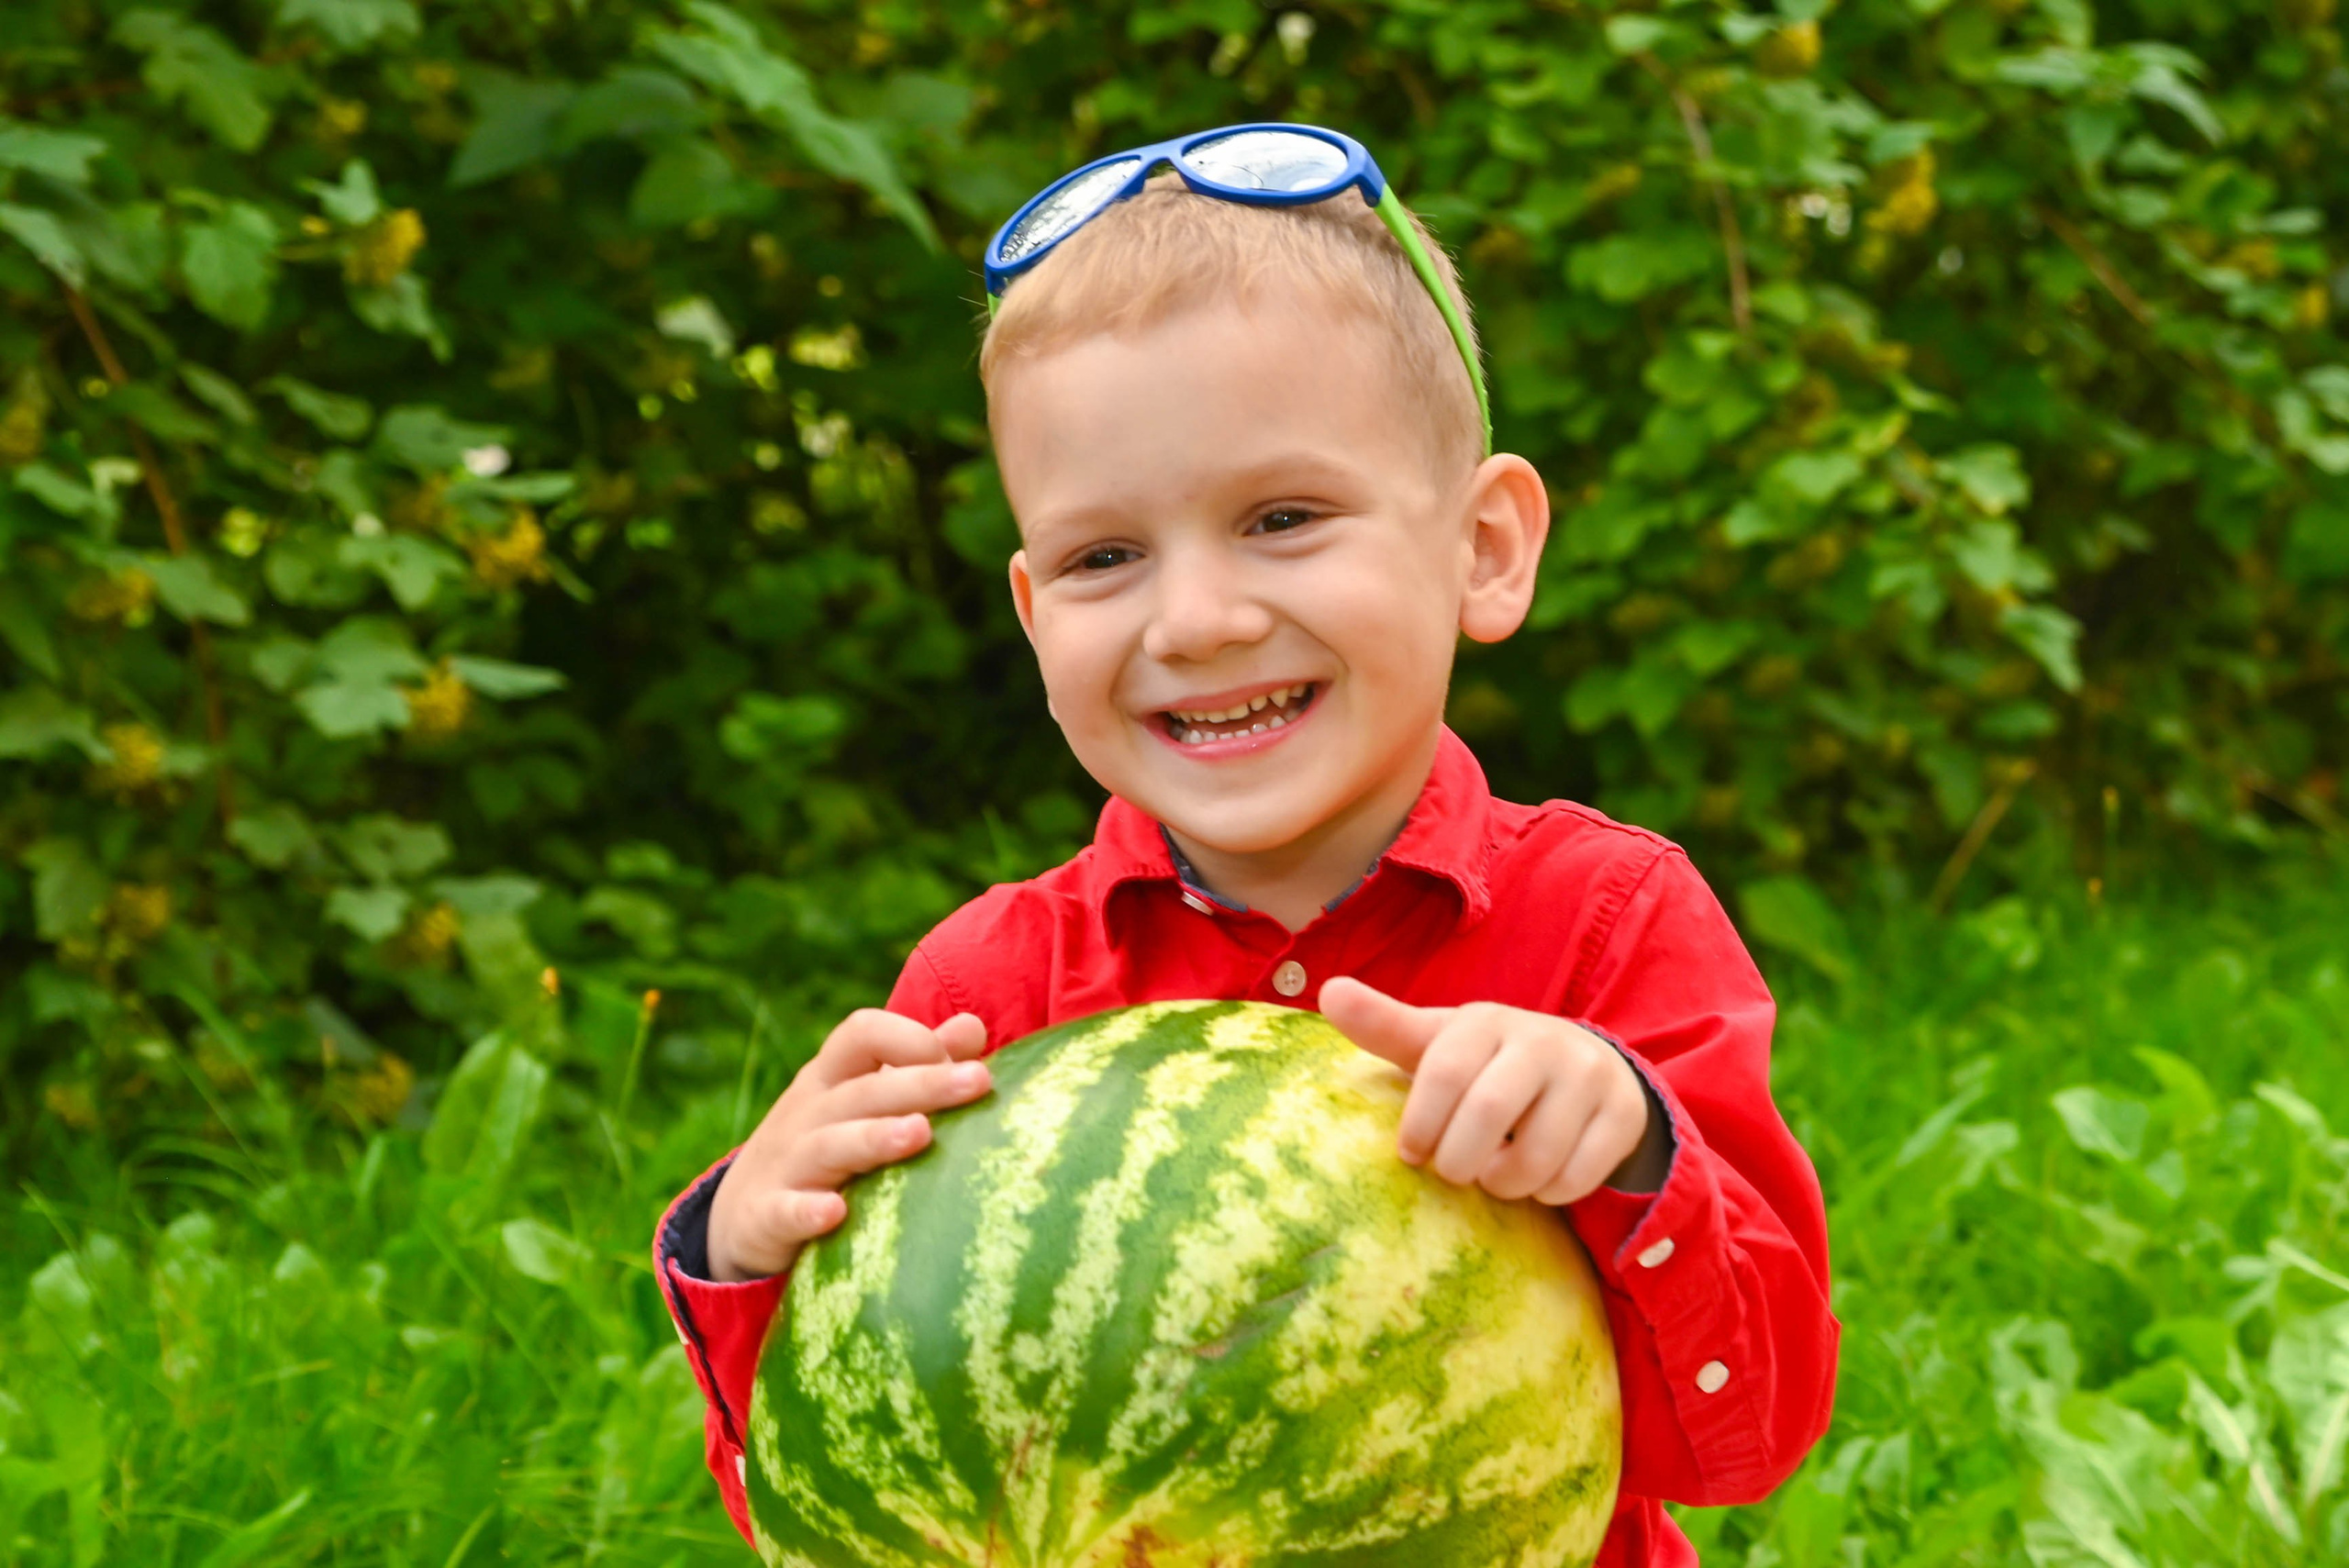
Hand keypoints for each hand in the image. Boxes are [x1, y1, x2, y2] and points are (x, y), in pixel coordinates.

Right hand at [707, 1009, 991, 1281]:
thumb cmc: (826, 1142)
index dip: (911, 1038)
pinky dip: (807, 1211)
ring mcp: (785, 1163)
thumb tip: (972, 1026)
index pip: (863, 1034)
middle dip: (921, 1083)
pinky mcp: (767, 1216)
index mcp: (831, 1078)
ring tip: (920, 1133)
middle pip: (863, 1090)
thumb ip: (915, 1064)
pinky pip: (785, 1211)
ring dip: (874, 1138)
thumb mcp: (861, 1097)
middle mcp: (808, 1113)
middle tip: (978, 1081)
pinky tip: (836, 1212)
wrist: (742, 1213)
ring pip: (829, 1145)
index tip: (960, 1060)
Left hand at [1319, 977, 1669, 1204]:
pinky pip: (1577, 1177)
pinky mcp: (1623, 1114)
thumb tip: (1329, 992)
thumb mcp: (1440, 1044)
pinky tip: (1539, 1180)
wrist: (1586, 1069)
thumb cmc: (1490, 1064)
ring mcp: (1589, 1075)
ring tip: (1494, 1176)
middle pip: (1488, 1114)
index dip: (1421, 1123)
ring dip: (1506, 1184)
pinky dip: (1550, 1194)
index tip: (1410, 1153)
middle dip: (1460, 1161)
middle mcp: (1542, 1039)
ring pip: (1536, 1155)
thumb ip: (1385, 1026)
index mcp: (1487, 1020)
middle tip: (1454, 1173)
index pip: (1443, 1072)